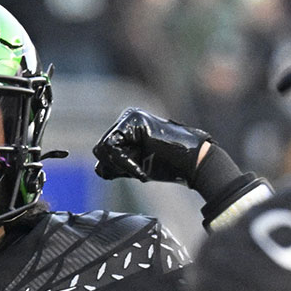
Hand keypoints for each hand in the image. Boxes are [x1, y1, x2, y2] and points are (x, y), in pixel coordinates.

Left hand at [91, 108, 209, 184]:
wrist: (192, 163)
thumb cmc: (169, 165)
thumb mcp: (136, 166)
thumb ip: (117, 166)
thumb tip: (98, 169)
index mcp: (127, 127)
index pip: (105, 150)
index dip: (117, 168)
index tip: (140, 173)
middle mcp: (127, 119)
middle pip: (101, 149)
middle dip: (116, 166)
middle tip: (141, 171)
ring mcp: (130, 117)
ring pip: (103, 148)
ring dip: (121, 165)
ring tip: (143, 169)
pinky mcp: (133, 120)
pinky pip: (112, 147)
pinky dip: (125, 163)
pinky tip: (142, 169)